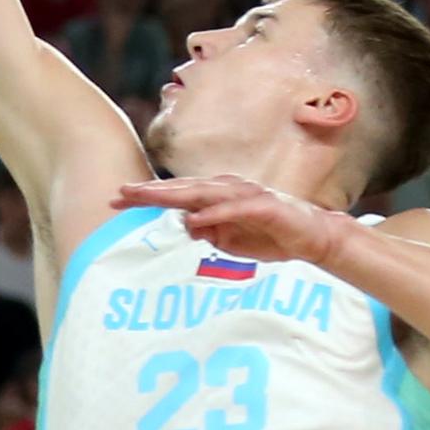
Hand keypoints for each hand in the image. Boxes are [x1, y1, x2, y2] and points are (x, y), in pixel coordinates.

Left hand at [112, 175, 352, 265]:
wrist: (314, 237)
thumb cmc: (270, 235)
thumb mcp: (230, 241)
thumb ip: (208, 233)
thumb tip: (185, 226)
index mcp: (216, 197)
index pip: (175, 195)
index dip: (147, 196)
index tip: (116, 199)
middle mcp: (227, 190)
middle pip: (182, 189)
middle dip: (151, 191)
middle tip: (120, 192)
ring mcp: (245, 195)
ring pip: (203, 192)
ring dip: (175, 194)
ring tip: (148, 196)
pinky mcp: (264, 206)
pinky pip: (235, 208)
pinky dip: (214, 213)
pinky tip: (194, 218)